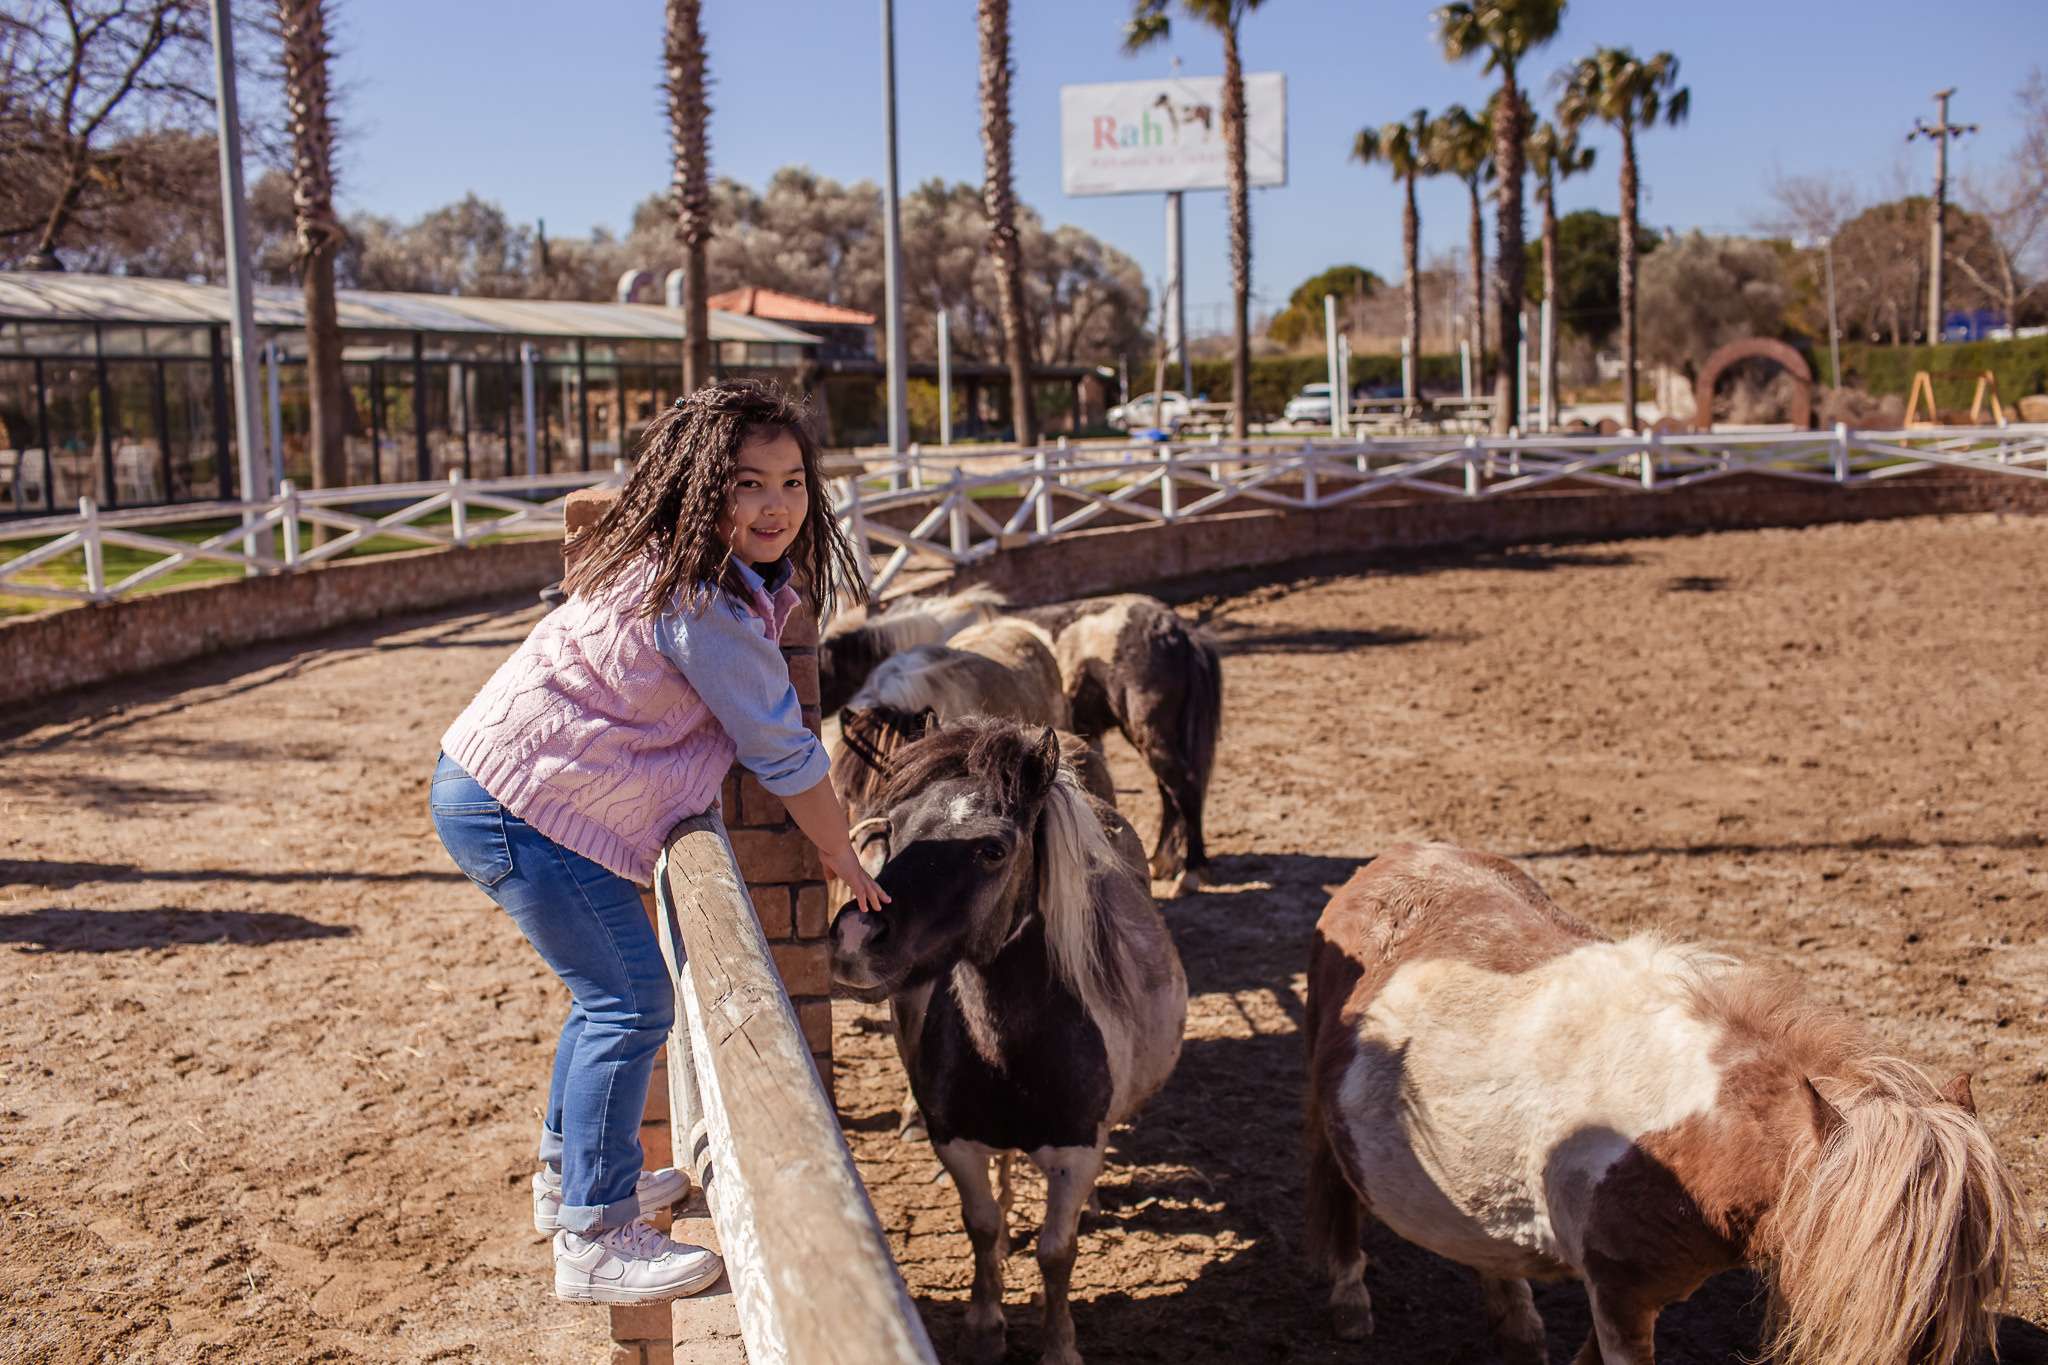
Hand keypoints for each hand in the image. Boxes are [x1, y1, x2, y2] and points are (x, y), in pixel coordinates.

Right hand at [782, 778, 892, 916]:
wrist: (832, 841)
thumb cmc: (829, 847)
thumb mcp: (828, 862)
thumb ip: (829, 870)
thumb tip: (829, 878)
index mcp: (853, 866)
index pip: (864, 878)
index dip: (870, 885)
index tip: (876, 891)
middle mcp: (857, 870)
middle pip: (872, 884)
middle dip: (880, 893)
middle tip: (888, 900)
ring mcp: (856, 874)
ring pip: (869, 890)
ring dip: (875, 900)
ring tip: (879, 909)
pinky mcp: (852, 877)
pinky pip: (860, 893)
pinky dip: (863, 902)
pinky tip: (865, 910)